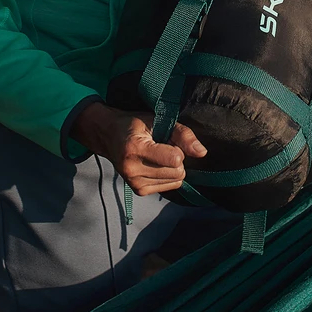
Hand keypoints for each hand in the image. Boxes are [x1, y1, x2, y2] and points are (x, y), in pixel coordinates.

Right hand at [71, 102, 207, 195]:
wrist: (108, 136)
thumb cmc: (134, 125)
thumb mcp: (157, 120)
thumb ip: (182, 134)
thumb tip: (202, 153)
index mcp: (136, 149)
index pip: (176, 159)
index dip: (177, 147)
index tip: (164, 139)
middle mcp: (133, 169)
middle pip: (178, 172)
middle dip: (176, 158)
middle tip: (160, 147)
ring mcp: (135, 183)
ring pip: (176, 181)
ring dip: (171, 167)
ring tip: (156, 155)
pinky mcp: (138, 191)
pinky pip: (169, 186)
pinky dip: (167, 175)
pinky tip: (153, 165)